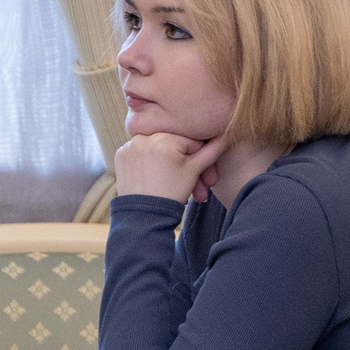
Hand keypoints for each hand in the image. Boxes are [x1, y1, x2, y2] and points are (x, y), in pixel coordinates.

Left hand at [113, 128, 227, 202]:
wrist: (143, 215)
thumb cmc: (171, 193)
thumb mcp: (195, 171)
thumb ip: (212, 150)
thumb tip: (228, 133)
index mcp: (164, 137)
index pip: (191, 141)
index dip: (201, 158)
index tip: (205, 177)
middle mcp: (144, 136)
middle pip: (173, 145)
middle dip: (185, 162)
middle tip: (194, 182)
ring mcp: (130, 145)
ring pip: (157, 148)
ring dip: (168, 160)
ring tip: (173, 179)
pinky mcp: (121, 154)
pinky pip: (141, 152)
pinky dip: (150, 161)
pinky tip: (155, 174)